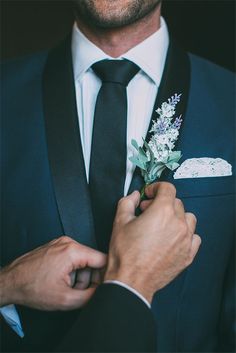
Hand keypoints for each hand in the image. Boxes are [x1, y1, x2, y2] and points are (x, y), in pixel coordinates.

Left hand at [0, 237, 105, 309]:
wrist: (11, 282)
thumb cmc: (32, 288)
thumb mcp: (66, 299)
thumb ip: (90, 296)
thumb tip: (103, 293)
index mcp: (73, 251)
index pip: (102, 259)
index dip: (105, 275)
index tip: (104, 286)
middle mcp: (68, 242)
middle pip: (92, 260)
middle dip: (89, 278)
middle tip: (80, 292)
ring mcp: (60, 243)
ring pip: (82, 260)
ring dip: (80, 276)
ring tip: (68, 289)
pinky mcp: (55, 247)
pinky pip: (72, 258)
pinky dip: (71, 271)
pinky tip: (63, 281)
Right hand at [105, 182, 200, 302]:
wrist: (131, 281)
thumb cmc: (126, 254)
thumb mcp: (120, 221)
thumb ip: (128, 202)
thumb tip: (134, 196)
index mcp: (162, 212)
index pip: (167, 188)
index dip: (156, 188)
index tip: (150, 194)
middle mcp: (178, 224)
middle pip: (176, 202)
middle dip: (161, 203)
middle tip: (148, 211)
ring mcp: (186, 240)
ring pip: (188, 218)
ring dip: (176, 217)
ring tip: (163, 224)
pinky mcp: (188, 254)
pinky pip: (194, 237)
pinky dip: (185, 234)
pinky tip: (172, 238)